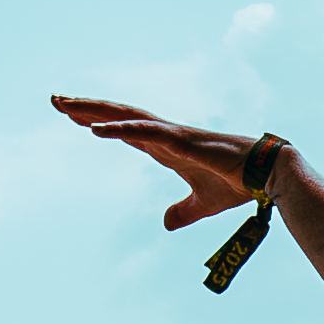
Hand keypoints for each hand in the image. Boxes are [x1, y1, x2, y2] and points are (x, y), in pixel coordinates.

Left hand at [52, 99, 289, 225]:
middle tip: (55, 100)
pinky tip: (95, 128)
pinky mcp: (183, 141)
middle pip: (118, 116)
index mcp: (167, 146)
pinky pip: (145, 132)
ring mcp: (173, 135)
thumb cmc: (239, 183)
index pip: (125, 129)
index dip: (99, 120)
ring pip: (126, 117)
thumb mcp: (203, 204)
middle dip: (86, 107)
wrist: (268, 175)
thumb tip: (166, 223)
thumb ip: (183, 211)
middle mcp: (166, 135)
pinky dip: (119, 129)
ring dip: (95, 110)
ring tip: (65, 106)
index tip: (72, 117)